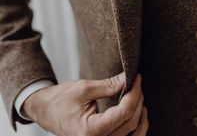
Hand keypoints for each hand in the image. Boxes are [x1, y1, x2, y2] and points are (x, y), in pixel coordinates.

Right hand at [22, 72, 148, 135]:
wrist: (45, 110)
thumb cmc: (60, 99)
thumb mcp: (84, 88)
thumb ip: (108, 85)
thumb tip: (128, 78)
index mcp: (91, 131)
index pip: (123, 113)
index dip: (134, 93)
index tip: (137, 78)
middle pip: (130, 123)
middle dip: (137, 100)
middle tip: (137, 82)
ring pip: (132, 135)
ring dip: (140, 116)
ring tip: (140, 97)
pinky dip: (135, 127)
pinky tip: (137, 113)